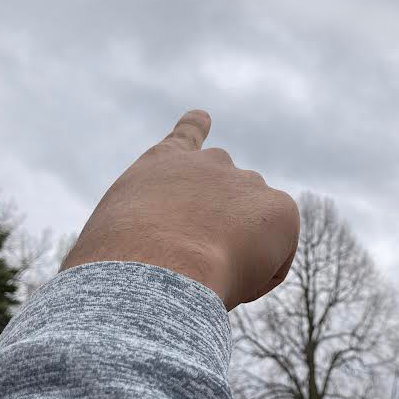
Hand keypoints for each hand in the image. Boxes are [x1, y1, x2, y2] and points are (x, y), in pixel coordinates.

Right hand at [61, 109, 299, 309]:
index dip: (194, 128)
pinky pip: (276, 259)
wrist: (155, 264)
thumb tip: (182, 251)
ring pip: (254, 232)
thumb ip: (151, 230)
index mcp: (164, 163)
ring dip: (237, 256)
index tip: (203, 116)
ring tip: (202, 274)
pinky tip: (230, 282)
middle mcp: (211, 164)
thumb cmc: (121, 263)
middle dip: (223, 226)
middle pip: (230, 196)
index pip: (185, 137)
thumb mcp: (118, 236)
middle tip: (192, 262)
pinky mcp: (280, 208)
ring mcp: (247, 182)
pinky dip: (259, 279)